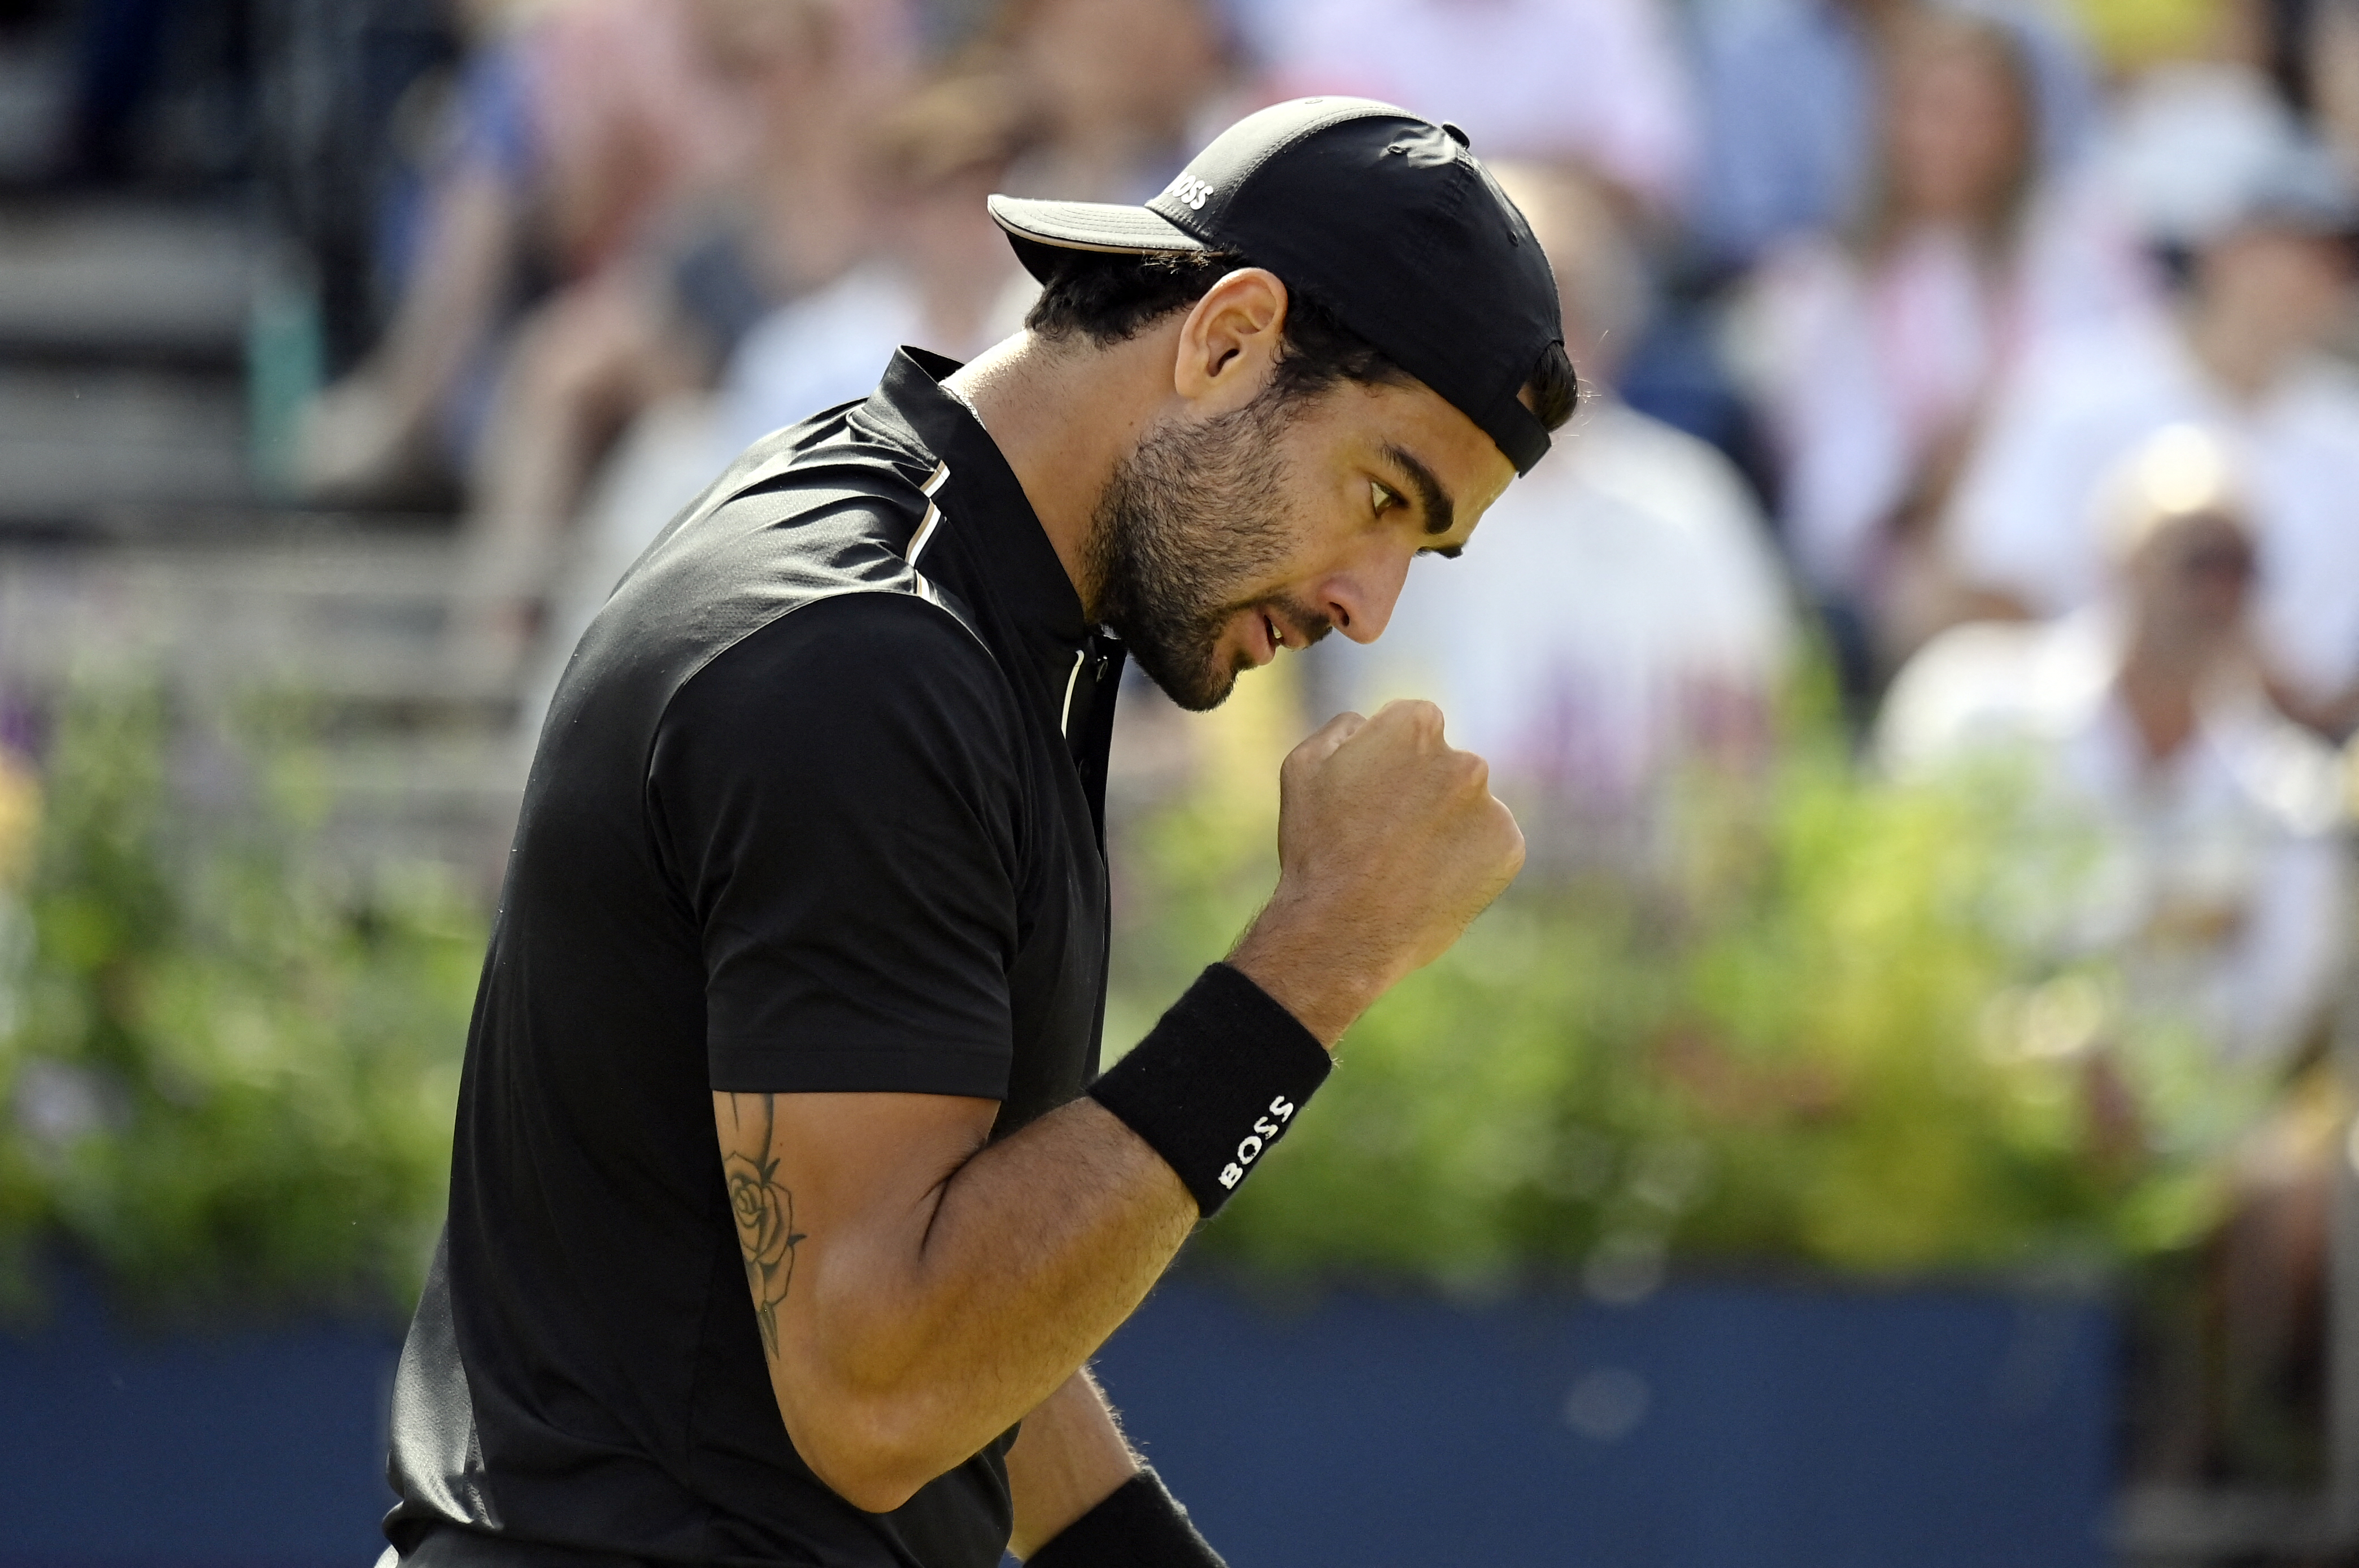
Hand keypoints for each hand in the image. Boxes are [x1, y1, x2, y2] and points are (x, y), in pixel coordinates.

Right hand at [1231, 701, 1524, 1045]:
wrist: (1343, 932)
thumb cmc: (1316, 848)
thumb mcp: (1303, 766)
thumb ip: (1344, 727)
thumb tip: (1370, 723)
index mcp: (1417, 725)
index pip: (1417, 726)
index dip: (1390, 761)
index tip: (1373, 796)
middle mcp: (1464, 758)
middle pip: (1447, 767)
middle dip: (1424, 792)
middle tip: (1386, 837)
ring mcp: (1491, 806)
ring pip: (1469, 807)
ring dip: (1446, 827)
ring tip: (1405, 866)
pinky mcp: (1508, 848)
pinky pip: (1489, 845)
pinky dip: (1467, 861)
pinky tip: (1430, 884)